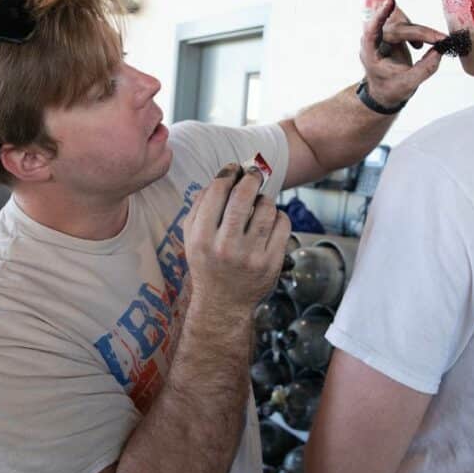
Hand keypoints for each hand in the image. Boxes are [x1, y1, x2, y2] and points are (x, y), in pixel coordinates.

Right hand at [184, 164, 291, 310]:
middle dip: (251, 177)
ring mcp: (250, 256)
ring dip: (265, 199)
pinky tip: (271, 220)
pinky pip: (282, 225)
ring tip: (260, 203)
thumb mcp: (191, 238)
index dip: (228, 173)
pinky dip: (278, 216)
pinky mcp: (271, 263)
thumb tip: (220, 177)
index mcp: (201, 237)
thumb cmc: (207, 264)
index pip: (217, 192)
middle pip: (243, 196)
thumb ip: (198, 207)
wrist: (222, 303)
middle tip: (254, 173)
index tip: (234, 168)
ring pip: (266, 208)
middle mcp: (225, 246)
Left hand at [361, 0, 446, 105]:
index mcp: (370, 52)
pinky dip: (418, 32)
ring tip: (433, 42)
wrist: (385, 92)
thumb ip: (425, 69)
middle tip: (441, 39)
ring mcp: (383, 35)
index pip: (372, 30)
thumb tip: (440, 51)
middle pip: (398, 28)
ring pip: (404, 24)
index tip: (390, 0)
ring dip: (420, 31)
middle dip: (421, 33)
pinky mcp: (392, 33)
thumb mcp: (409, 84)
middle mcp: (374, 40)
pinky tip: (419, 45)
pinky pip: (407, 25)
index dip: (381, 15)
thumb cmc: (391, 89)